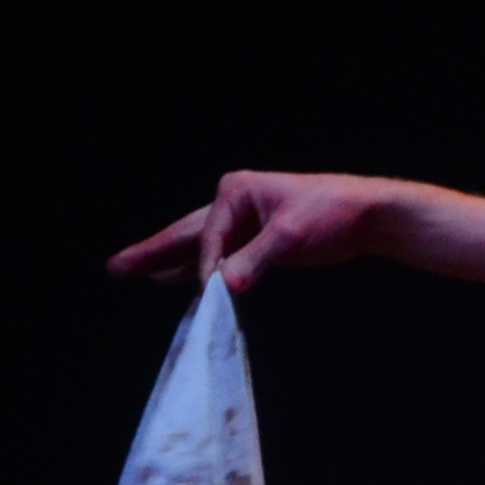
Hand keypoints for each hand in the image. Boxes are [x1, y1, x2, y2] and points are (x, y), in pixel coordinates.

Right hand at [107, 174, 484, 295]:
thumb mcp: (294, 237)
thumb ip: (258, 260)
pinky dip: (199, 271)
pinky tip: (177, 283)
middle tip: (115, 268)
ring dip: (167, 263)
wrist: (370, 215)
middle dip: (151, 253)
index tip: (210, 293)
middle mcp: (234, 203)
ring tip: (131, 273)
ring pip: (198, 246)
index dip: (207, 267)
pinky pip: (219, 259)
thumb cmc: (335, 214)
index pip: (209, 237)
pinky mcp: (257, 242)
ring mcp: (244, 222)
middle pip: (186, 233)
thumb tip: (227, 286)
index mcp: (236, 191)